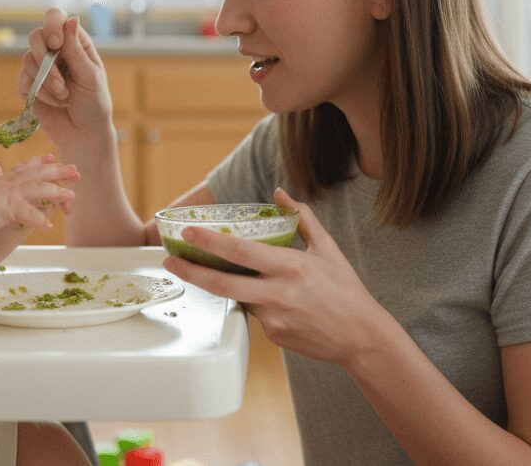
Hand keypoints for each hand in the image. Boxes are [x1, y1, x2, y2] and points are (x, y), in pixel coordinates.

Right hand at [0, 156, 77, 232]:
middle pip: (40, 174)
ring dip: (57, 192)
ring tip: (72, 197)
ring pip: (39, 189)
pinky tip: (49, 225)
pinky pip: (28, 214)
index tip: (54, 158)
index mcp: (5, 177)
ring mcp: (11, 194)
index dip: (42, 162)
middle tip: (76, 171)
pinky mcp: (8, 208)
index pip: (27, 166)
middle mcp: (11, 183)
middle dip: (59, 172)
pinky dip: (39, 219)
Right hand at [20, 8, 113, 145]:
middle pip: (36, 36)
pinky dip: (40, 93)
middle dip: (46, 60)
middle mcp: (55, 50)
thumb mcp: (91, 77)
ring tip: (65, 97)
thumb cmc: (94, 104)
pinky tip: (56, 103)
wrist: (83, 134)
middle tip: (61, 85)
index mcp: (74, 42)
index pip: (56, 18)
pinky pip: (23, 80)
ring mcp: (40, 67)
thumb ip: (77, 50)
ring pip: (27, 59)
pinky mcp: (28, 84)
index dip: (51, 25)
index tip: (56, 43)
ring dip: (46, 82)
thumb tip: (71, 19)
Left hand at [161, 188, 392, 365]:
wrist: (361, 335)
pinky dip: (255, 303)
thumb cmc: (345, 289)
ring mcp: (274, 318)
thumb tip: (280, 192)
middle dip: (190, 271)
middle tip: (169, 261)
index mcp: (290, 266)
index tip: (187, 232)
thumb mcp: (327, 248)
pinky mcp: (273, 337)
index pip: (240, 252)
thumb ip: (301, 217)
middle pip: (222, 284)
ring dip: (228, 286)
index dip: (209, 242)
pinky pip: (254, 315)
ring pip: (237, 298)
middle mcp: (278, 293)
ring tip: (217, 272)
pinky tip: (274, 301)